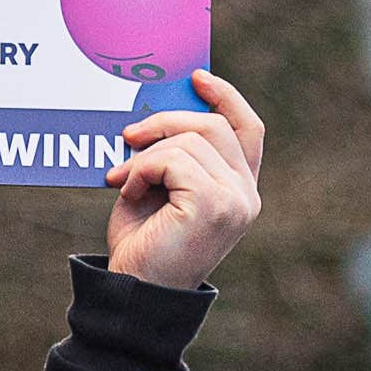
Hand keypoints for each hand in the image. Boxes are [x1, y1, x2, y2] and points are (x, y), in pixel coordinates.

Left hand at [102, 70, 263, 290]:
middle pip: (214, 125)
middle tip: (127, 134)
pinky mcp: (215, 206)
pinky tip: (127, 192)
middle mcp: (246, 196)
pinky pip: (174, 159)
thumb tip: (156, 110)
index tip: (196, 78)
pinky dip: (142, 169)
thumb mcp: (158, 189)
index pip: (248, 130)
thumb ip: (170, 154)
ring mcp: (235, 201)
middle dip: (166, 120)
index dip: (226, 98)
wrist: (132, 293)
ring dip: (145, 154)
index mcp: (239, 191)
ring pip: (191, 140)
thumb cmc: (142, 246)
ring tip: (122, 179)